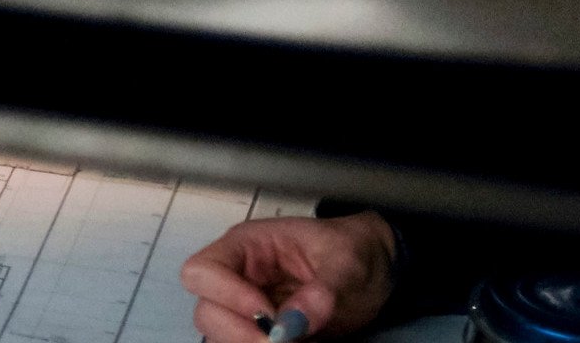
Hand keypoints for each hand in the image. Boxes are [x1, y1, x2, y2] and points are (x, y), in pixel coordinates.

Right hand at [182, 212, 395, 341]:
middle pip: (206, 311)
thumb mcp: (346, 264)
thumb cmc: (354, 251)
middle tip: (281, 342)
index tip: (267, 314)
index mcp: (248, 246)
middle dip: (239, 332)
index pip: (203, 270)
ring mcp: (247, 308)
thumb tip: (292, 323)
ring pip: (219, 336)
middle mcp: (239, 277)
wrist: (375, 269)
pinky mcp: (262, 332)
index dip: (226, 295)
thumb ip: (323, 291)